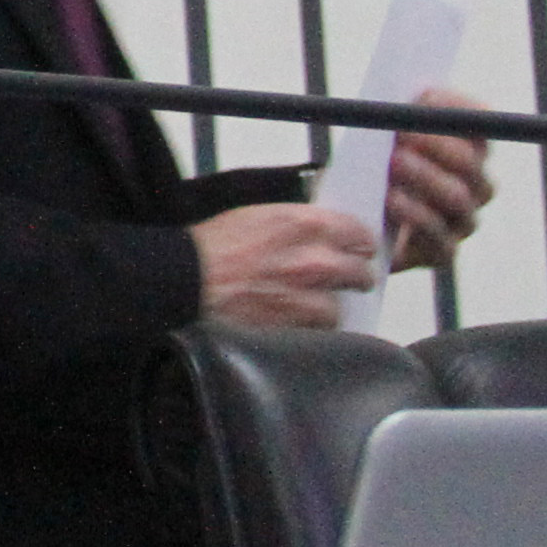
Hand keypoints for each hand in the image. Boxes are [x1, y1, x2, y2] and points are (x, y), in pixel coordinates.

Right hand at [191, 199, 383, 327]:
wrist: (186, 279)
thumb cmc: (211, 247)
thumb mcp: (256, 216)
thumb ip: (296, 224)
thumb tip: (322, 232)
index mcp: (304, 224)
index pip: (359, 232)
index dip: (359, 242)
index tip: (358, 248)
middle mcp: (313, 259)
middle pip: (360, 272)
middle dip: (353, 276)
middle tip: (345, 279)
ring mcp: (307, 296)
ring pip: (340, 306)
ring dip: (328, 306)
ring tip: (310, 304)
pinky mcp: (296, 326)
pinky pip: (319, 331)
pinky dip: (310, 328)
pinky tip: (294, 319)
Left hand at [384, 89, 494, 269]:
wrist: (353, 224)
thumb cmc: (370, 171)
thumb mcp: (377, 139)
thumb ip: (391, 116)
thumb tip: (392, 94)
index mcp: (469, 153)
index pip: (481, 125)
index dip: (458, 107)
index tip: (424, 94)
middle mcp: (475, 188)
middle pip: (471, 164)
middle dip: (437, 145)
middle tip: (403, 133)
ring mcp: (462, 222)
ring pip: (457, 198)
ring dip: (424, 177)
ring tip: (392, 163)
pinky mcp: (443, 253)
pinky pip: (439, 236)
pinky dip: (415, 214)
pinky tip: (391, 199)